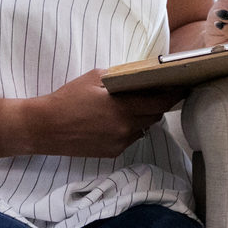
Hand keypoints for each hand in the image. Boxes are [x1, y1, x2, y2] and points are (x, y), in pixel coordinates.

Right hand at [23, 70, 184, 158]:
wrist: (45, 127)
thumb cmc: (68, 98)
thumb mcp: (94, 78)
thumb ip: (120, 77)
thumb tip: (139, 75)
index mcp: (122, 109)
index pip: (160, 102)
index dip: (173, 94)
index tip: (182, 86)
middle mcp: (125, 129)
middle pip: (155, 116)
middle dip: (159, 104)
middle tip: (160, 91)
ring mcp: (119, 143)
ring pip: (143, 128)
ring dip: (144, 116)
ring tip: (136, 104)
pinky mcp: (112, 153)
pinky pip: (130, 138)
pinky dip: (131, 127)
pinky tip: (119, 118)